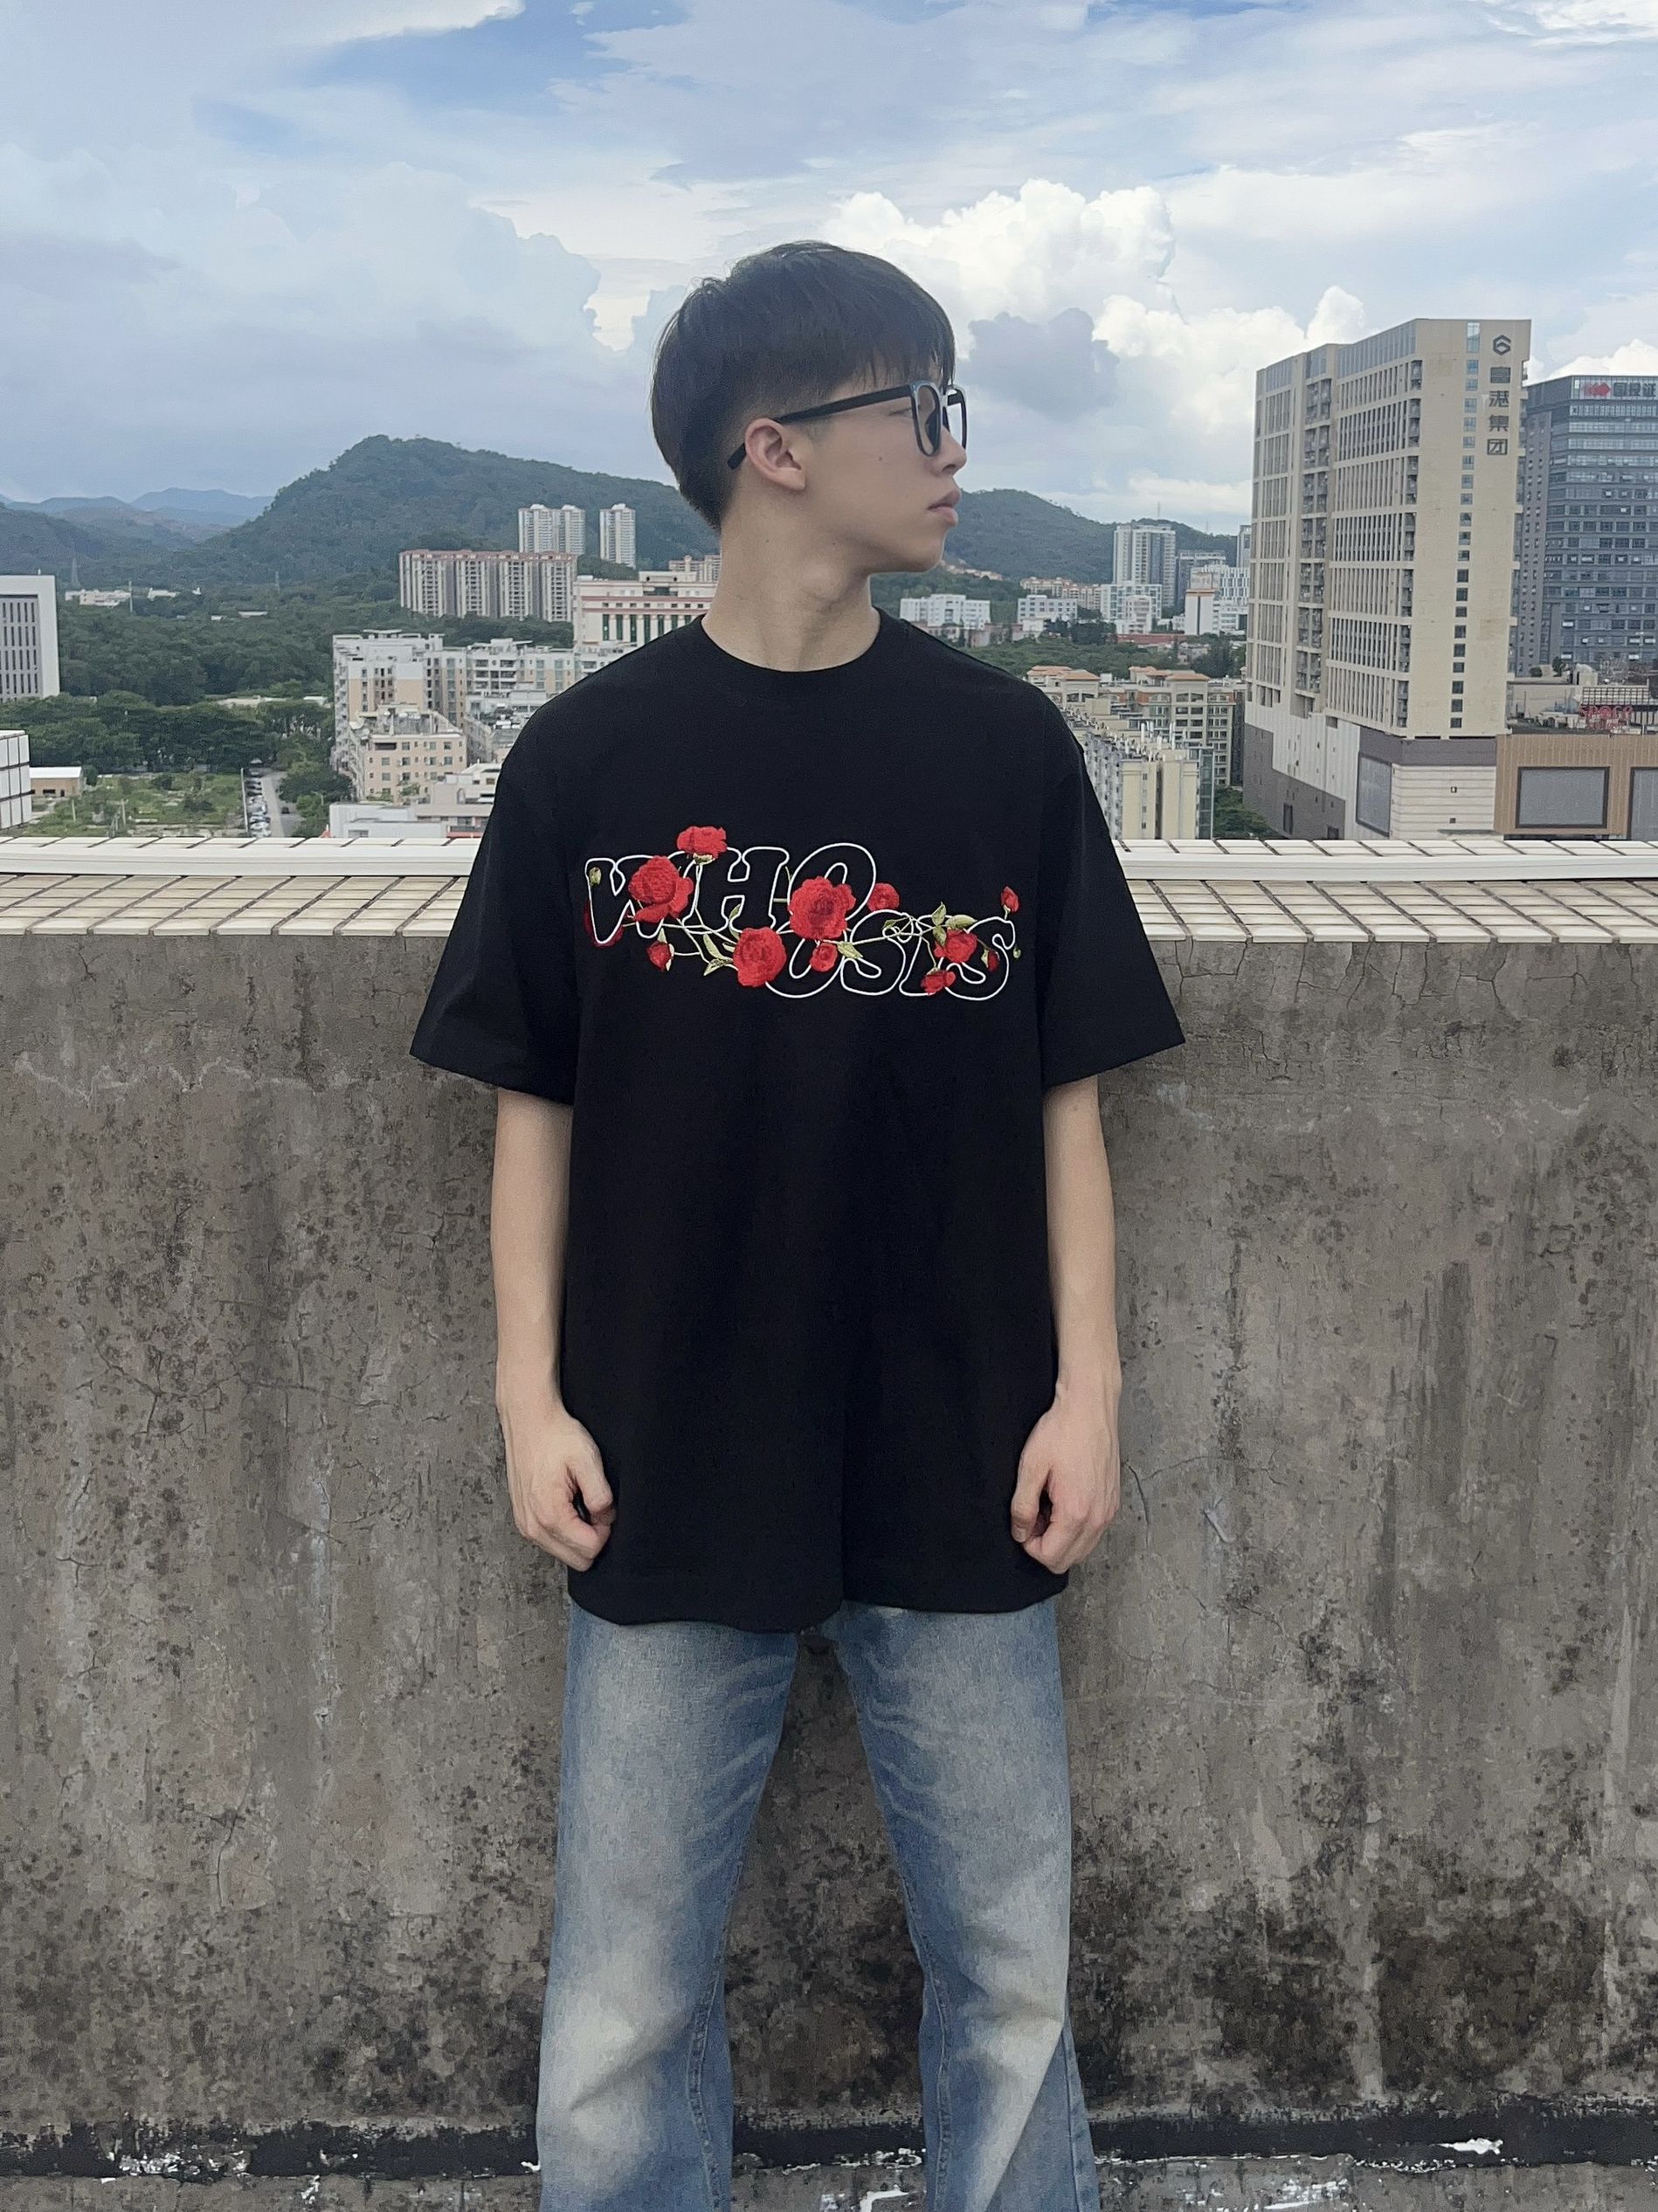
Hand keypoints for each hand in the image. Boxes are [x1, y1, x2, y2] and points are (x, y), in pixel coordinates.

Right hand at [496, 1384, 614, 1569]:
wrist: (528, 1421)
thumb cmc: (556, 1436)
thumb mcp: (588, 1460)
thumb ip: (600, 1495)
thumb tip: (606, 1519)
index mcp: (550, 1514)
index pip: (590, 1550)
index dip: (605, 1530)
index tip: (603, 1507)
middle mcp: (533, 1527)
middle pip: (577, 1560)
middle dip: (592, 1538)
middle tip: (593, 1506)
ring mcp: (525, 1525)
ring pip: (564, 1554)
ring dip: (577, 1535)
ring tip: (578, 1501)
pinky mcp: (523, 1520)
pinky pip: (551, 1542)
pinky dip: (564, 1529)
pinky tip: (566, 1503)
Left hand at [1010, 1378, 1120, 1572]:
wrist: (1090, 1407)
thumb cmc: (1062, 1431)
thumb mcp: (1031, 1467)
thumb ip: (1022, 1506)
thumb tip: (1020, 1532)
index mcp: (1077, 1512)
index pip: (1050, 1557)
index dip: (1029, 1544)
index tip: (1023, 1520)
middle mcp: (1098, 1517)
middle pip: (1068, 1560)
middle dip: (1045, 1545)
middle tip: (1033, 1515)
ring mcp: (1109, 1510)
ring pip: (1082, 1548)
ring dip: (1061, 1537)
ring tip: (1048, 1505)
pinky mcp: (1112, 1501)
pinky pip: (1093, 1531)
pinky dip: (1076, 1526)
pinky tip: (1063, 1500)